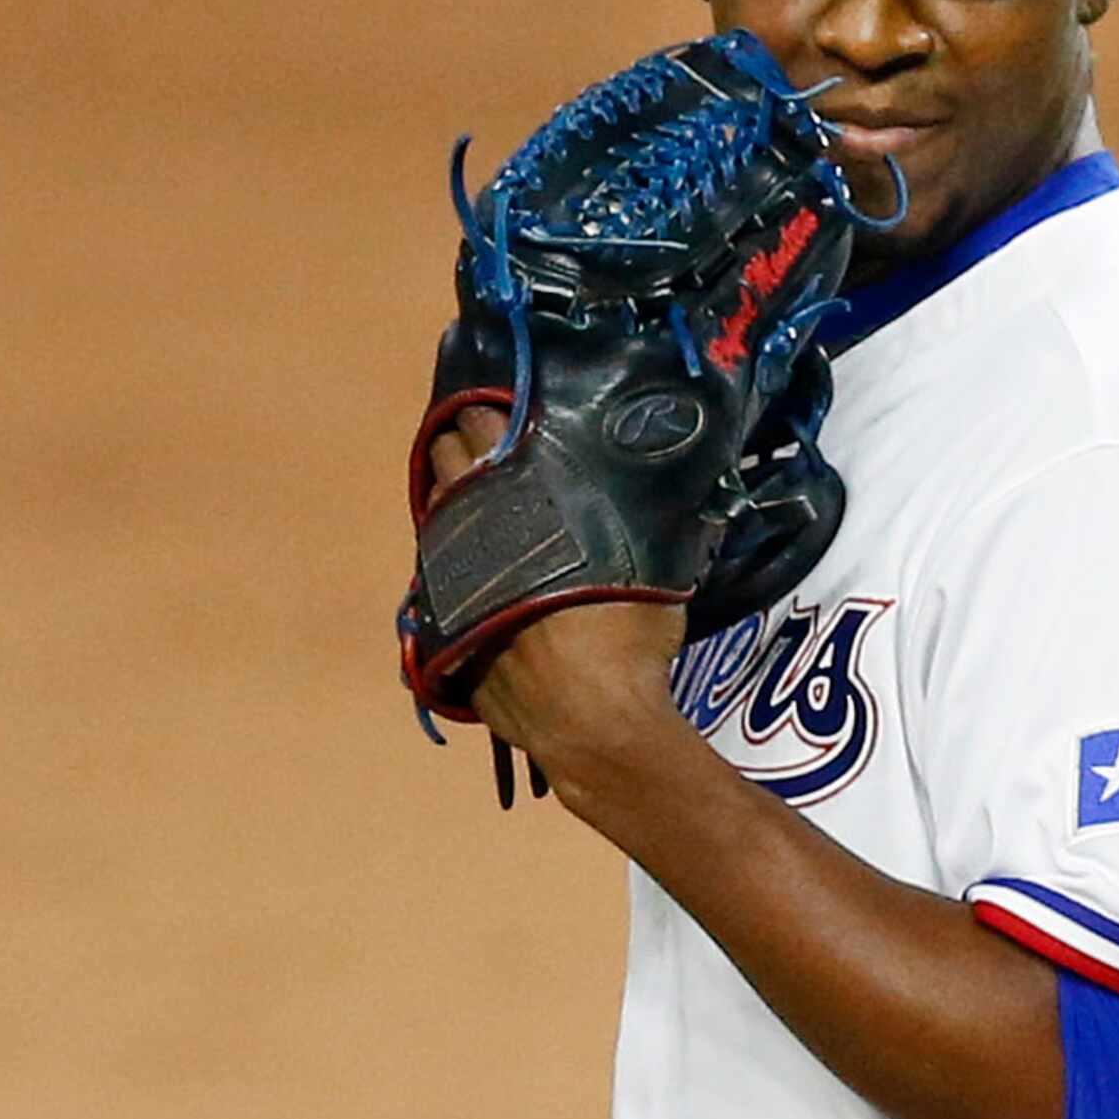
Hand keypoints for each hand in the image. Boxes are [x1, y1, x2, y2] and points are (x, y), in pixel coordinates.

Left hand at [428, 406, 698, 806]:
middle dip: (459, 443)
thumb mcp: (654, 562)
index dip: (491, 412)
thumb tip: (683, 485)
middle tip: (480, 428)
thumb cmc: (625, 635)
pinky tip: (471, 554)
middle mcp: (472, 537)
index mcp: (519, 507)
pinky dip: (450, 554)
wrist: (589, 719)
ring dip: (449, 496)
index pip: (488, 437)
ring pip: (435, 520)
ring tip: (470, 482)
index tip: (500, 399)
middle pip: (449, 470)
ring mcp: (451, 583)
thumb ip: (651, 518)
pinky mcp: (445, 626)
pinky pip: (438, 572)